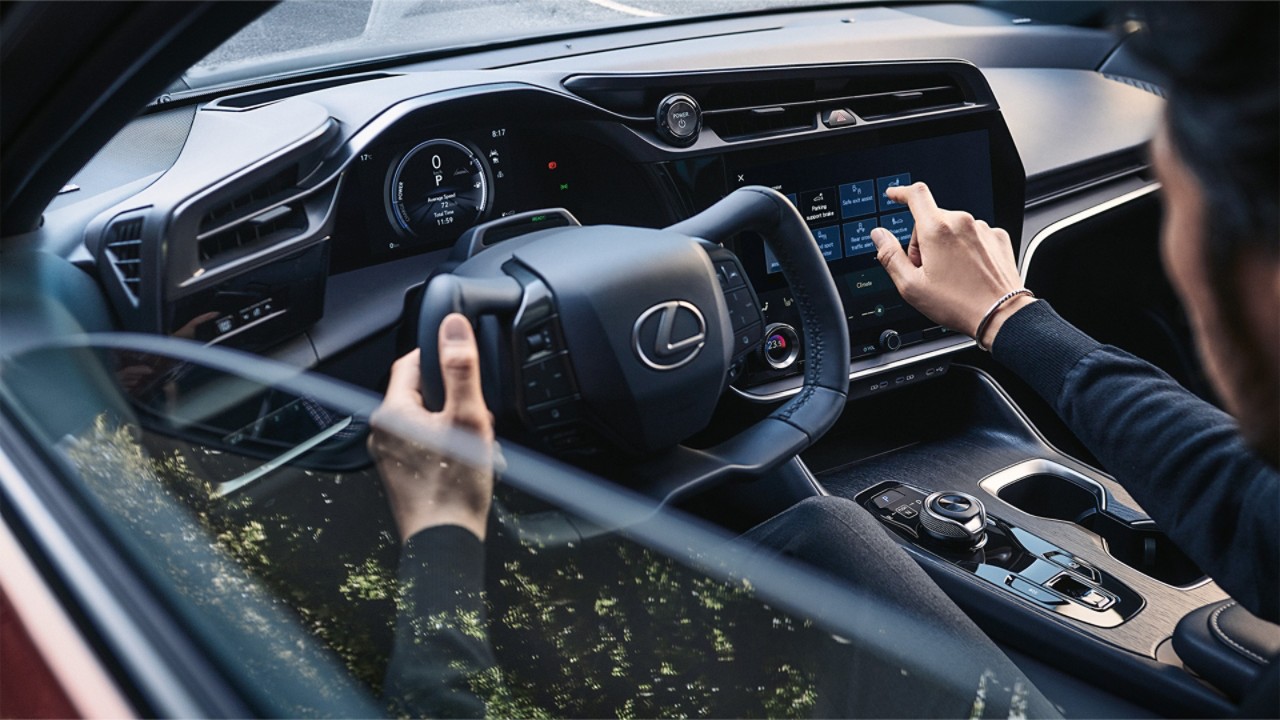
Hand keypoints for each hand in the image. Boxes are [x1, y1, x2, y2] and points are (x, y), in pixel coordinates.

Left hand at [368, 314, 494, 542]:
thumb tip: (453, 327)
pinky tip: (465, 459)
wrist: (445, 541)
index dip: (440, 355)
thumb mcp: (467, 418)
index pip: (411, 361)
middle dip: (452, 396)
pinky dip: (445, 443)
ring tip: (475, 440)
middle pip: (421, 392)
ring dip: (452, 421)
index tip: (465, 364)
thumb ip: (460, 368)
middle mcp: (382, 431)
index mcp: (391, 411)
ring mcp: (388, 454)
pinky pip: (423, 443)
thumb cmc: (455, 487)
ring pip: (424, 418)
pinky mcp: (400, 473)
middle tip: (476, 412)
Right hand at [868, 182, 1033, 348]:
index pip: (915, 195)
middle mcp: (962, 223)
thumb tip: (879, 235)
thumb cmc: (958, 304)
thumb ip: (890, 256)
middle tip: (926, 270)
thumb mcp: (911, 286)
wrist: (1000, 314)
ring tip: (950, 276)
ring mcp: (982, 230)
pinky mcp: (997, 239)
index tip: (894, 195)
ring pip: (953, 229)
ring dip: (945, 246)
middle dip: (923, 241)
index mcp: (937, 230)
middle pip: (932, 220)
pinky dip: (966, 250)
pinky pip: (973, 236)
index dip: (900, 193)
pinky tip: (967, 272)